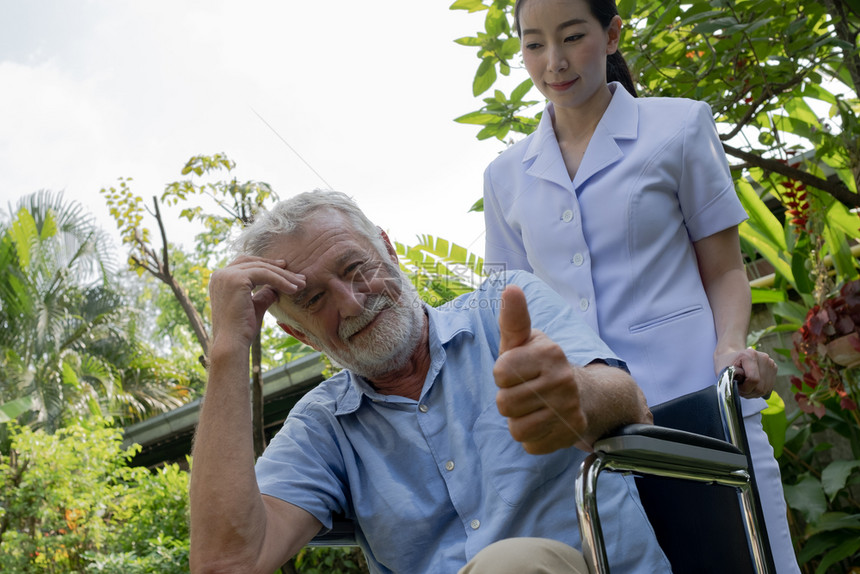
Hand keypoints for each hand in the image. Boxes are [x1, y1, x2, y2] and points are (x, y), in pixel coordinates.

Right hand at [209, 256, 304, 350]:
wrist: (232, 344)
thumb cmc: (242, 331)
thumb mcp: (255, 308)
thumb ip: (263, 296)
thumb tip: (275, 289)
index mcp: (221, 279)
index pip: (246, 264)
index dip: (266, 264)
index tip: (284, 268)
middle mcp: (220, 274)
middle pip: (255, 263)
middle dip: (278, 268)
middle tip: (298, 275)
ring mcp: (227, 275)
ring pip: (262, 268)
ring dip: (284, 276)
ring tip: (301, 284)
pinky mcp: (236, 279)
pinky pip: (265, 274)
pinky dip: (281, 280)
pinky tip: (294, 289)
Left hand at [493, 285, 588, 453]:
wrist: (583, 393)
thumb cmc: (539, 364)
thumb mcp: (524, 340)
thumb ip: (513, 318)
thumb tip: (510, 288)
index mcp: (549, 352)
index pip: (499, 374)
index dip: (503, 375)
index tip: (518, 369)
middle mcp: (563, 379)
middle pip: (505, 404)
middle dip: (509, 400)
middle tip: (526, 391)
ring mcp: (570, 408)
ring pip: (517, 428)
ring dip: (519, 421)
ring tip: (534, 407)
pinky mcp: (573, 432)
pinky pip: (532, 445)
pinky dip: (533, 438)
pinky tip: (545, 422)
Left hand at [715, 347, 775, 398]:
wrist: (731, 355)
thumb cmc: (725, 364)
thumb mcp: (723, 371)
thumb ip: (730, 380)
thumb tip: (738, 390)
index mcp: (750, 355)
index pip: (753, 380)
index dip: (744, 388)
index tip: (736, 386)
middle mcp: (764, 357)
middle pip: (760, 387)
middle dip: (748, 392)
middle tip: (739, 388)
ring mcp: (770, 363)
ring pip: (765, 389)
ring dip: (753, 393)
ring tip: (744, 387)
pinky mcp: (774, 369)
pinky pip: (768, 388)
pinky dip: (759, 391)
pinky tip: (751, 386)